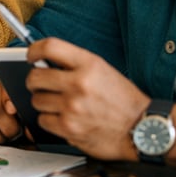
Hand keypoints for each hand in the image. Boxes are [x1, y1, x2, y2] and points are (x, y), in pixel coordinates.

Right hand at [0, 84, 22, 143]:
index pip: (5, 91)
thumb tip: (31, 135)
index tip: (12, 110)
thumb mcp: (21, 111)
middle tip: (15, 133)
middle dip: (10, 129)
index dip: (8, 100)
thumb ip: (26, 120)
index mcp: (6, 88)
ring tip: (5, 136)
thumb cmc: (12, 114)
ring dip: (0, 138)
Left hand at [26, 37, 148, 158]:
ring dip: (44, 103)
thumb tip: (42, 63)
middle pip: (34, 77)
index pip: (49, 47)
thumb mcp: (103, 71)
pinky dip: (50, 121)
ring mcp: (73, 107)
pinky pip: (42, 121)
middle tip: (43, 86)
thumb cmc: (124, 100)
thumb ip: (74, 64)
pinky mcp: (70, 128)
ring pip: (36, 100)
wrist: (144, 129)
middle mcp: (79, 83)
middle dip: (35, 82)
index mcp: (89, 64)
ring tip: (60, 104)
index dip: (33, 50)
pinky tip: (64, 119)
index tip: (31, 56)